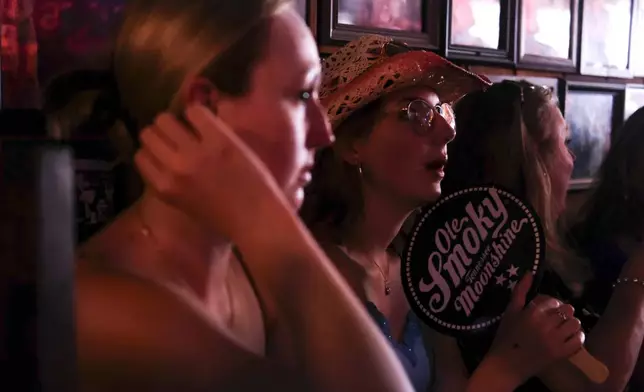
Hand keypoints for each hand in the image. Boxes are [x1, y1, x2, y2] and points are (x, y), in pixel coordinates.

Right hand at [134, 104, 288, 239]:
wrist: (257, 219)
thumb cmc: (224, 217)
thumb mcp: (185, 205)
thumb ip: (170, 182)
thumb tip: (161, 156)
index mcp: (164, 187)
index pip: (141, 156)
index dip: (153, 150)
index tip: (165, 149)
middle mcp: (174, 168)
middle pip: (149, 134)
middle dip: (161, 133)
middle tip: (177, 135)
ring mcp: (196, 152)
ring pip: (165, 119)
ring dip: (176, 121)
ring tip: (190, 127)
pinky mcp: (219, 139)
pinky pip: (195, 112)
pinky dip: (198, 114)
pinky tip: (208, 125)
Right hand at [488, 273, 584, 383]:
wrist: (506, 365)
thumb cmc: (505, 336)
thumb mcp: (510, 311)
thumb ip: (520, 291)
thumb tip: (530, 272)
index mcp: (531, 313)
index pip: (554, 302)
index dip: (553, 305)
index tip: (548, 311)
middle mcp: (544, 325)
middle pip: (567, 311)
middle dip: (564, 313)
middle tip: (557, 319)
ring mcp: (554, 340)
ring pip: (575, 324)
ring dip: (572, 324)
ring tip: (564, 328)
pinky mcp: (560, 354)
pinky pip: (578, 341)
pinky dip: (577, 337)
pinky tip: (569, 338)